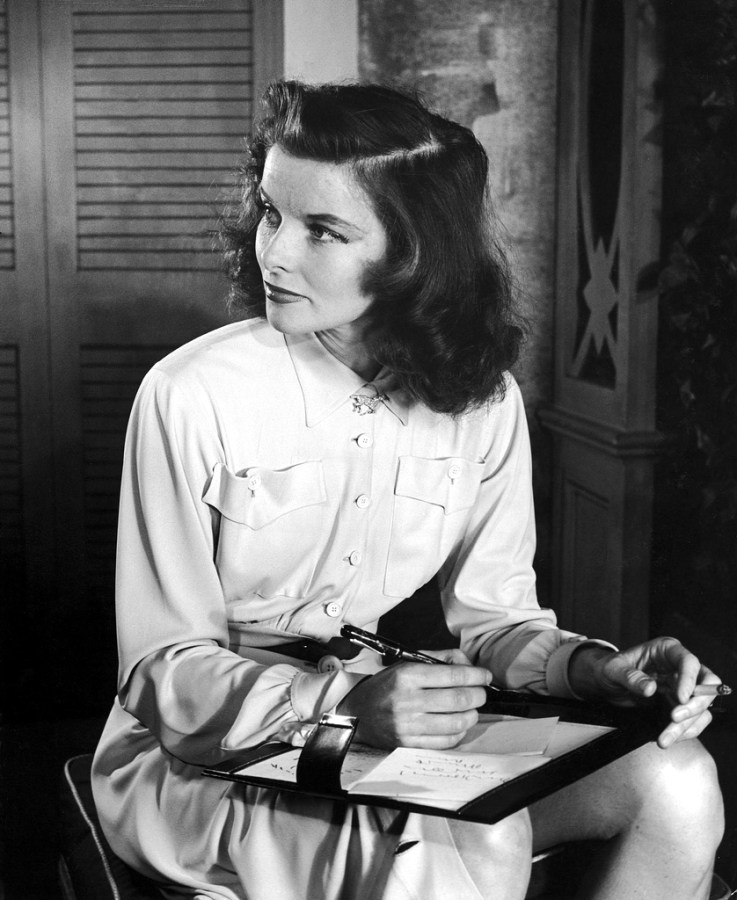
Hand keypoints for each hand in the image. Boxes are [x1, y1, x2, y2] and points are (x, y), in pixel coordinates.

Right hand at [336, 648, 490, 749]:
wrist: (357, 712)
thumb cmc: (387, 686)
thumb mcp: (407, 663)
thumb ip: (439, 659)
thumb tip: (468, 664)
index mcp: (407, 676)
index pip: (452, 675)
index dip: (475, 675)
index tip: (485, 676)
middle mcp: (407, 700)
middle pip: (458, 699)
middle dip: (478, 695)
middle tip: (482, 692)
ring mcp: (408, 725)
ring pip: (456, 722)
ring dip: (472, 715)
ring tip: (472, 708)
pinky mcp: (409, 743)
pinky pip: (445, 741)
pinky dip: (459, 732)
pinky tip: (459, 724)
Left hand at [568, 637, 721, 748]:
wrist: (605, 684)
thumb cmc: (610, 669)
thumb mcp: (613, 669)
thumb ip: (630, 676)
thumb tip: (649, 688)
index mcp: (667, 650)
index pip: (689, 662)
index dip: (690, 680)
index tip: (680, 698)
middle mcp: (679, 668)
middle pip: (705, 685)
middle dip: (694, 705)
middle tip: (675, 718)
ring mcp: (682, 688)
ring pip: (700, 708)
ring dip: (686, 726)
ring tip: (664, 738)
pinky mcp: (680, 706)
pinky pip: (692, 721)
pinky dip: (683, 732)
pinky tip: (668, 738)